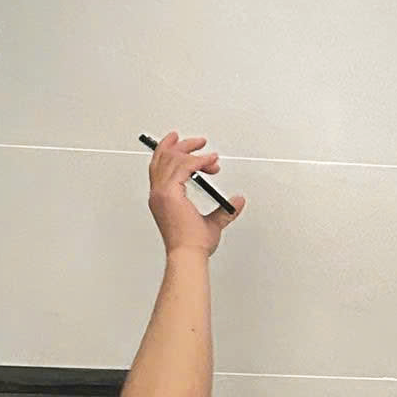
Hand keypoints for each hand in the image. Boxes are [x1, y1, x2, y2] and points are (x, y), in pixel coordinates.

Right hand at [144, 133, 244, 256]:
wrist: (189, 254)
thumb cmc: (193, 245)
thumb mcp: (213, 222)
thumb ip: (225, 210)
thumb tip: (238, 201)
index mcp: (162, 198)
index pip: (160, 167)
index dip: (173, 153)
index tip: (188, 147)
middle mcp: (159, 194)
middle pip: (163, 157)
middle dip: (182, 145)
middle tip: (198, 142)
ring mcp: (162, 193)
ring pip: (171, 158)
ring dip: (193, 152)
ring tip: (210, 155)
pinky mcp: (169, 193)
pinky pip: (183, 166)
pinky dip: (199, 161)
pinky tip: (210, 163)